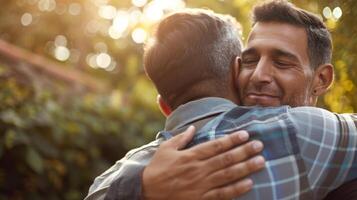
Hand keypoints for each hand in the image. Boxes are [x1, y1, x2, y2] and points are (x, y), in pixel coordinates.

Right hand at [142, 126, 264, 199]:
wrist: (147, 192)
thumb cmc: (157, 169)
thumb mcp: (165, 149)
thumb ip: (180, 138)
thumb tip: (191, 127)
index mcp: (191, 156)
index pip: (216, 145)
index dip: (232, 139)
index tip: (245, 134)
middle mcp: (199, 169)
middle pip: (226, 159)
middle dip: (245, 151)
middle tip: (259, 145)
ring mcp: (201, 185)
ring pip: (228, 175)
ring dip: (246, 168)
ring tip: (260, 161)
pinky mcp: (202, 198)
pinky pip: (223, 193)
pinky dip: (236, 189)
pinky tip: (249, 183)